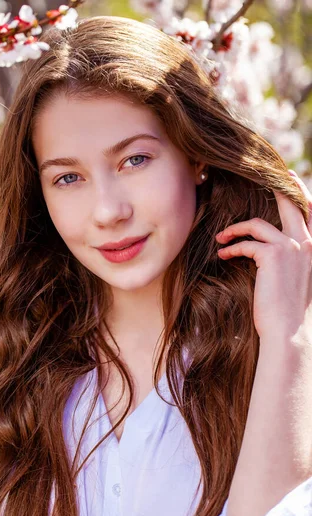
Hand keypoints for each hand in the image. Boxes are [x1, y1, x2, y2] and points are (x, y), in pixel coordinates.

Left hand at [215, 172, 311, 340]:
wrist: (289, 331)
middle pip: (292, 203)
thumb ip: (289, 260)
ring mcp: (290, 247)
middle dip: (279, 186)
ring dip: (236, 228)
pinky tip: (223, 253)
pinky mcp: (272, 255)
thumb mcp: (294, 280)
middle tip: (267, 175)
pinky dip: (232, 247)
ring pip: (259, 224)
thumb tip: (269, 251)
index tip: (289, 179)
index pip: (310, 213)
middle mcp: (306, 244)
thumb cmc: (288, 311)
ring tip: (222, 236)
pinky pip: (246, 243)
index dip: (300, 194)